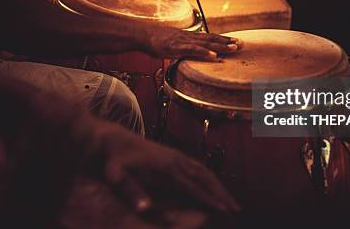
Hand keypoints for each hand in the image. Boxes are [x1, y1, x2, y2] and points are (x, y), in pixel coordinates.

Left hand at [91, 122, 239, 214]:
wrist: (113, 138)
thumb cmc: (113, 160)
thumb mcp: (116, 176)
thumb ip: (131, 193)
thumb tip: (145, 209)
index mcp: (166, 167)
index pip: (193, 186)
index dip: (209, 199)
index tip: (224, 210)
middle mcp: (175, 160)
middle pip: (205, 178)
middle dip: (221, 194)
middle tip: (236, 209)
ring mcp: (175, 156)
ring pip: (204, 171)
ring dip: (219, 186)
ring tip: (231, 201)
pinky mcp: (173, 155)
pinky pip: (197, 167)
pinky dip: (209, 178)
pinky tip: (213, 186)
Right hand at [143, 27, 241, 59]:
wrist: (143, 34)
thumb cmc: (156, 40)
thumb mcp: (173, 43)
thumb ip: (183, 48)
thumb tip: (190, 54)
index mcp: (189, 36)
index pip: (210, 37)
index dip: (224, 39)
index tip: (237, 41)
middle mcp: (189, 37)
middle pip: (212, 39)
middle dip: (227, 41)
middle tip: (242, 44)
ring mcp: (183, 41)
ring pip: (205, 43)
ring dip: (220, 46)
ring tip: (234, 48)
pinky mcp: (176, 47)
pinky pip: (192, 50)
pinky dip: (203, 52)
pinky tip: (213, 55)